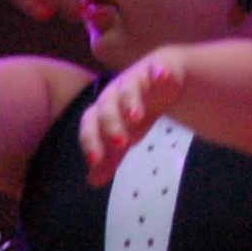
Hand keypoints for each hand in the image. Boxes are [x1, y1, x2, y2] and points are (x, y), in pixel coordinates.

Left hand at [80, 48, 186, 182]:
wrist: (159, 82)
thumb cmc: (135, 112)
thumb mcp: (125, 137)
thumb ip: (110, 158)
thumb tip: (93, 182)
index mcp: (101, 112)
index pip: (89, 126)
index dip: (90, 142)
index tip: (95, 161)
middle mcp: (113, 94)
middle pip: (106, 108)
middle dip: (111, 125)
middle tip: (121, 143)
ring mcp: (134, 79)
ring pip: (127, 89)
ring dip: (130, 101)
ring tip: (137, 117)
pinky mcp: (155, 68)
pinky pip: (156, 68)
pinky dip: (158, 72)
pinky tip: (162, 77)